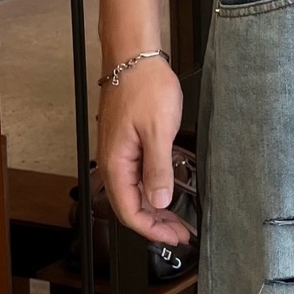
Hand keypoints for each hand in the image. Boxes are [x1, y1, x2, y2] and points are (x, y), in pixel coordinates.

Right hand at [96, 57, 191, 245]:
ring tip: (177, 219)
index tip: (174, 237)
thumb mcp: (159, 131)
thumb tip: (159, 200)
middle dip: (155, 224)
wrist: (136, 57)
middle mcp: (113, 161)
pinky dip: (152, 188)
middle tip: (181, 233)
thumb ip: (158, 169)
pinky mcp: (128, 143)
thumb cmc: (144, 86)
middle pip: (130, 205)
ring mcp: (119, 152)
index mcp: (116, 163)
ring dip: (155, 208)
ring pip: (134, 191)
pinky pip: (137, 175)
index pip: (129, 211)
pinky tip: (167, 191)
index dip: (152, 229)